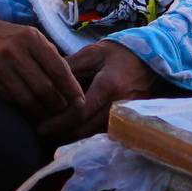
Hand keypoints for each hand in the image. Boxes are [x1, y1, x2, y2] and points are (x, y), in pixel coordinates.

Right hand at [0, 14, 85, 116]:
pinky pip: (8, 99)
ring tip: (47, 118)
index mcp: (31, 38)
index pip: (59, 70)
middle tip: (62, 115)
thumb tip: (73, 89)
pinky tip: (27, 112)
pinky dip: (21, 109)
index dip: (71, 90)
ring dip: (40, 113)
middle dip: (57, 106)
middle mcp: (14, 49)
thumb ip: (52, 58)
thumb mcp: (32, 38)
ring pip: (26, 99)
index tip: (79, 103)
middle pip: (44, 88)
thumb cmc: (10, 38)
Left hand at [38, 41, 155, 140]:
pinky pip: (104, 134)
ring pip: (94, 135)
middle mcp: (119, 105)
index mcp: (108, 86)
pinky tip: (72, 130)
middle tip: (42, 132)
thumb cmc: (118, 54)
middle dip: (62, 134)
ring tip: (53, 133)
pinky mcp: (128, 121)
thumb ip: (69, 66)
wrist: (150, 60)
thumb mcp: (92, 53)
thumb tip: (44, 77)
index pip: (80, 112)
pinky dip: (87, 134)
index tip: (41, 127)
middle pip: (86, 129)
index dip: (59, 122)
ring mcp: (126, 116)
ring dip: (73, 137)